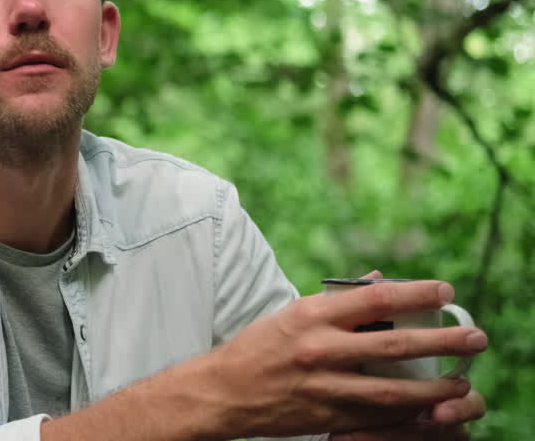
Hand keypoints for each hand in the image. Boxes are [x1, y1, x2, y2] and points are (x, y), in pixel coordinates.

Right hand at [206, 279, 484, 437]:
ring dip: (435, 386)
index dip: (415, 294)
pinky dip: (407, 412)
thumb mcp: (292, 314)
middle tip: (475, 338)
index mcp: (311, 315)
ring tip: (462, 380)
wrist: (224, 392)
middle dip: (443, 341)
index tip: (445, 292)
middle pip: (396, 344)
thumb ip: (337, 302)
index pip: (375, 298)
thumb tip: (380, 283)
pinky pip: (378, 415)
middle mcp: (319, 349)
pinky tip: (428, 407)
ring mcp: (324, 386)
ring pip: (395, 389)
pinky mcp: (327, 416)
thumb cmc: (259, 347)